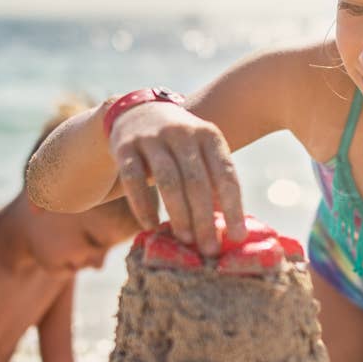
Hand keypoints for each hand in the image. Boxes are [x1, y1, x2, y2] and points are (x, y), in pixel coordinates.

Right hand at [108, 100, 245, 255]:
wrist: (137, 112)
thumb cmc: (180, 146)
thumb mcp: (202, 152)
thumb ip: (215, 182)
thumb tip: (231, 228)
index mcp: (209, 135)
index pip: (226, 175)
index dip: (233, 208)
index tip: (237, 237)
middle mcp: (182, 133)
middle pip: (197, 181)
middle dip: (205, 219)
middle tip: (209, 249)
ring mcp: (152, 138)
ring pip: (168, 181)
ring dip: (178, 214)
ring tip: (186, 240)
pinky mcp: (125, 147)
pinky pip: (133, 180)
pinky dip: (143, 206)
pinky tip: (151, 226)